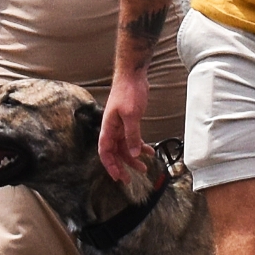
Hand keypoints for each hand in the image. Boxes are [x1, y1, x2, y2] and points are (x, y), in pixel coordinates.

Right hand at [97, 70, 149, 185]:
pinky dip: (140, 146)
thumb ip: (132, 135)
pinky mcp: (130, 121)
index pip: (105, 151)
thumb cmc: (128, 91)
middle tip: (129, 179)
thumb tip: (133, 154)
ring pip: (125, 147)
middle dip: (122, 166)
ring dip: (133, 158)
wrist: (133, 75)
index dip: (109, 165)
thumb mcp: (131, 115)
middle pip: (115, 152)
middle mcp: (113, 129)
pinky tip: (149, 151)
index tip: (117, 177)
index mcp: (108, 128)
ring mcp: (121, 125)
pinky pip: (133, 138)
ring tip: (144, 168)